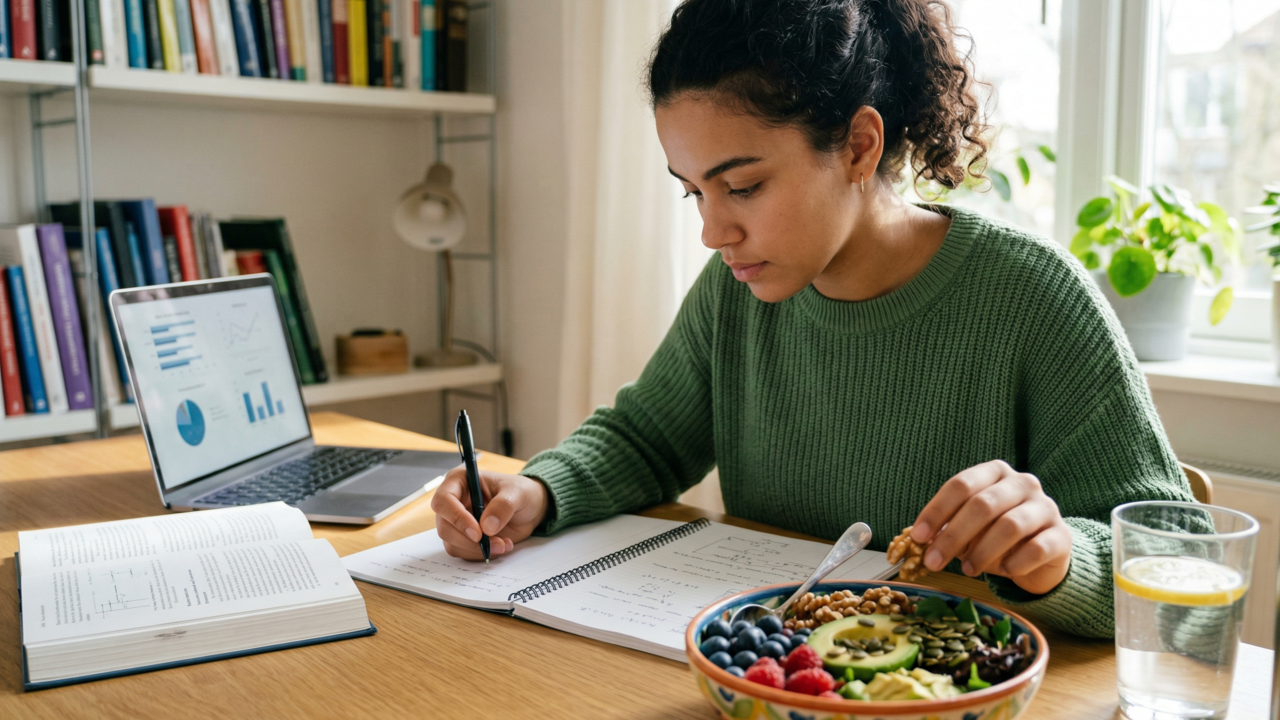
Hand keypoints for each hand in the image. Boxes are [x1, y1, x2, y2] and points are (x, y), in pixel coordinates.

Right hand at [430, 468, 549, 560]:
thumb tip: (487, 527)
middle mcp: (452, 501)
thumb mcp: (518, 493)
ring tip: (504, 544)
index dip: (457, 518)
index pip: (443, 500)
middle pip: (445, 527)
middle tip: (497, 543)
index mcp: (459, 480)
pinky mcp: (462, 537)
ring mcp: (455, 521)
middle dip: (470, 541)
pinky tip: (500, 546)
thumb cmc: (520, 492)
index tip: (478, 533)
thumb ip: (503, 506)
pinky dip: (481, 554)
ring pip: (452, 543)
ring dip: (478, 549)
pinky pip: (462, 552)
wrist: (529, 508)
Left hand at [910, 460, 1071, 594]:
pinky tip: (1003, 571)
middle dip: (953, 536)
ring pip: (1009, 526)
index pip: (961, 485)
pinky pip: (1036, 548)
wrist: (1044, 552)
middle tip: (933, 561)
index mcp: (995, 473)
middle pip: (983, 505)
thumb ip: (948, 528)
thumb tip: (920, 541)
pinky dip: (1015, 562)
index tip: (918, 537)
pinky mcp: (1062, 535)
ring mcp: (1046, 507)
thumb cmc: (998, 534)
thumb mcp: (971, 527)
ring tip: (967, 569)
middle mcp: (1023, 483)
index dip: (936, 511)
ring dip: (982, 552)